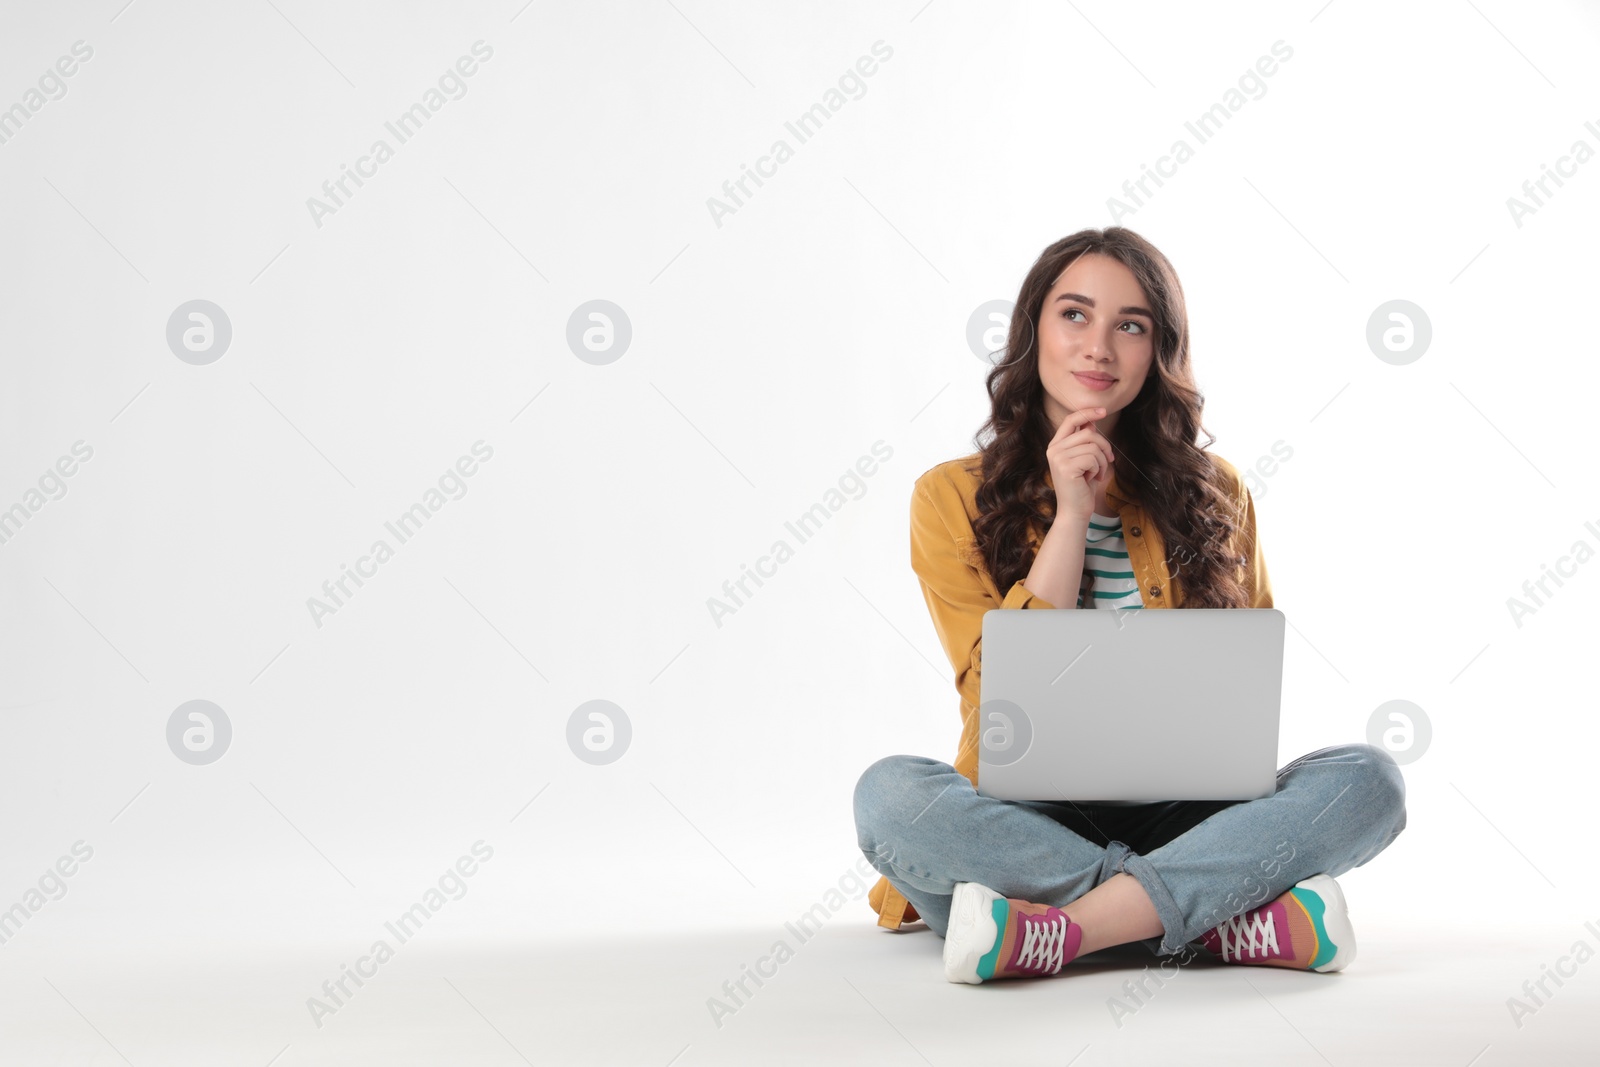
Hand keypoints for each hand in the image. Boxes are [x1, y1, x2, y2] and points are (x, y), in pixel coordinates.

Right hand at [1045, 405, 1113, 520]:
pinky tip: (1093, 479)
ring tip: (1098, 474)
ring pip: (1093, 446)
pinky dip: (1099, 469)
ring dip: (1102, 461)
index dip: (1087, 413)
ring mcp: (1058, 458)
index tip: (1103, 410)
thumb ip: (1085, 442)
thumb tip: (1091, 422)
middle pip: (1088, 433)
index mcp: (1056, 446)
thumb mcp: (1085, 460)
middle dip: (1104, 446)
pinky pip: (1093, 458)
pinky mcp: (1066, 468)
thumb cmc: (1081, 487)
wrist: (1075, 512)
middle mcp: (1054, 450)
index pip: (1071, 420)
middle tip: (1109, 461)